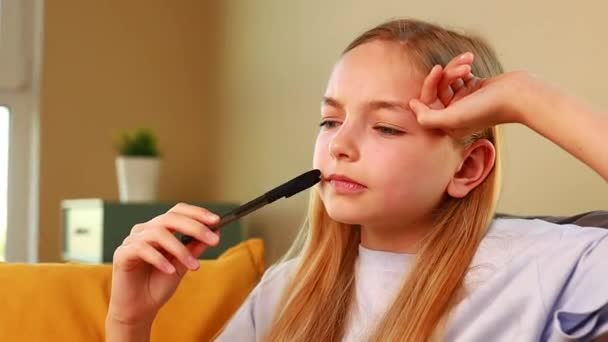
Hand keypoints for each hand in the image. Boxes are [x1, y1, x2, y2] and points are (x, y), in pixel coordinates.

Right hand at [106, 203, 220, 325]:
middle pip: (170, 218)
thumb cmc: (158, 286)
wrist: (139, 310)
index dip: (197, 213)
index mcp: (159, 229)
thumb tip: (215, 232)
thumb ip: (194, 248)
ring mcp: (132, 241)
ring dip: (180, 249)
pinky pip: (142, 249)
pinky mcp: (122, 254)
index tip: (217, 220)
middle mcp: (145, 230)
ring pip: (158, 233)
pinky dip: (160, 259)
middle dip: (195, 228)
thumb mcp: (183, 265)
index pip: (177, 211)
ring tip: (194, 266)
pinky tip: (170, 271)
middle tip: (213, 240)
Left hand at [411, 53, 530, 137]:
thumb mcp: (453, 117)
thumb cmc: (487, 108)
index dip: (429, 85)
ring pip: (447, 79)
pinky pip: (459, 73)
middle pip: (436, 90)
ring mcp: (465, 100)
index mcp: (448, 125)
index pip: (427, 104)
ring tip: (468, 63)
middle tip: (454, 66)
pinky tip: (470, 58)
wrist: (518, 95)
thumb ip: (428, 118)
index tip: (437, 71)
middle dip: (444, 75)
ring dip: (455, 67)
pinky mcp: (474, 87)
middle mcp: (455, 114)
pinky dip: (462, 64)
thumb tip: (412, 105)